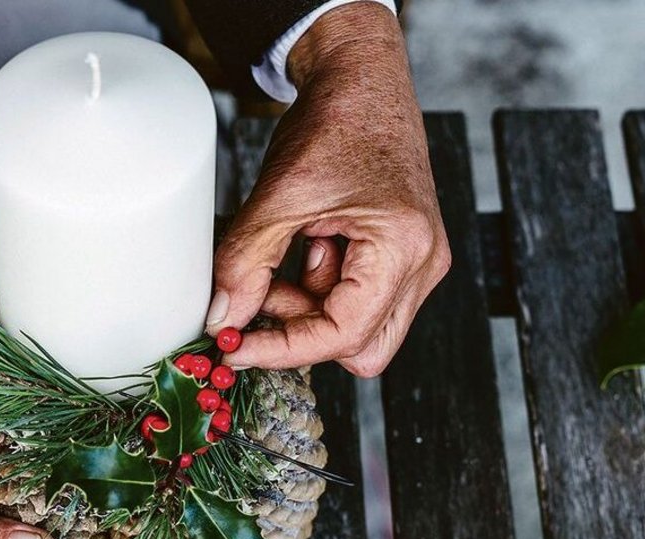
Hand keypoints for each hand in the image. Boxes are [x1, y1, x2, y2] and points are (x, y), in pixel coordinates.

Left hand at [205, 2, 449, 375]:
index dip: (284, 349)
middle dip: (304, 333)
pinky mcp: (402, 259)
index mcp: (402, 247)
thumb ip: (244, 264)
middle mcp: (423, 263)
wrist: (363, 82)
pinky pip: (359, 301)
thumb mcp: (277, 198)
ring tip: (286, 250)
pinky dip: (318, 289)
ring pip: (359, 327)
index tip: (237, 348)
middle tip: (260, 299)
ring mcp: (418, 263)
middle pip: (361, 347)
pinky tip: (305, 245)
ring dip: (308, 307)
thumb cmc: (336, 124)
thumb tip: (221, 319)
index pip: (343, 334)